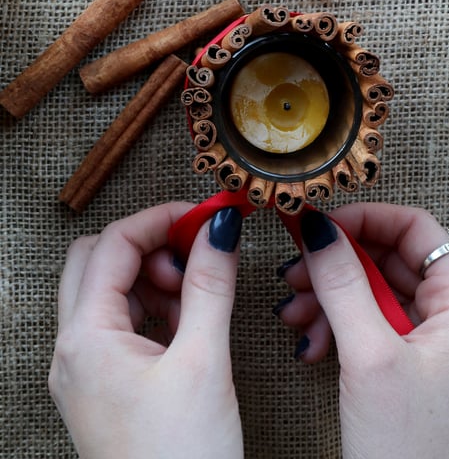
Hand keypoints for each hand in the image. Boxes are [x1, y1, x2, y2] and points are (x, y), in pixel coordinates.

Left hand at [49, 202, 243, 458]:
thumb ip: (210, 284)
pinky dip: (154, 309)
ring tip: (199, 294)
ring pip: (109, 292)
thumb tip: (219, 227)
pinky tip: (189, 323)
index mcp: (86, 338)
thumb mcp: (203, 360)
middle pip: (99, 262)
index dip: (162, 219)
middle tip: (198, 253)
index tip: (205, 215)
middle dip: (150, 246)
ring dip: (153, 278)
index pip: (114, 244)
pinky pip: (121, 325)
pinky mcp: (104, 388)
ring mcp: (85, 371)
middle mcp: (74, 351)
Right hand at [276, 203, 448, 458]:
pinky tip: (312, 342)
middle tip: (296, 267)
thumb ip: (342, 282)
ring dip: (334, 298)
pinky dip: (344, 327)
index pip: (417, 230)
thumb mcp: (368, 355)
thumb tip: (319, 229)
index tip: (320, 226)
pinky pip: (381, 327)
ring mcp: (445, 346)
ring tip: (294, 312)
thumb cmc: (408, 449)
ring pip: (382, 294)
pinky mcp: (424, 368)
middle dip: (339, 266)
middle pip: (394, 261)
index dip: (364, 220)